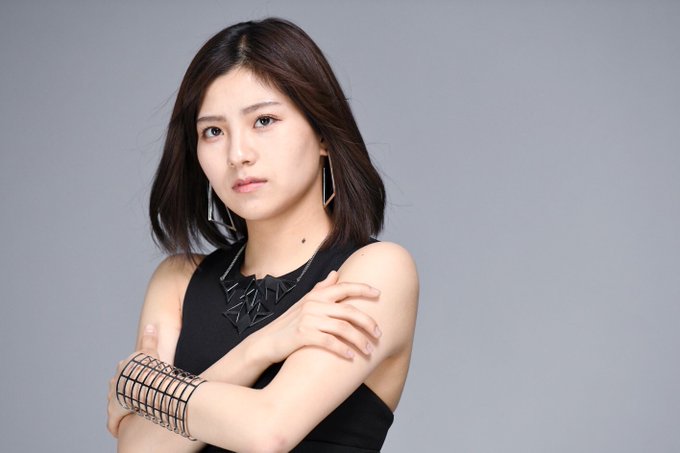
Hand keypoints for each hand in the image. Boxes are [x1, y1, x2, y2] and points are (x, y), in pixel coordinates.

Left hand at [107, 324, 158, 437]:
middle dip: (125, 393)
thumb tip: (150, 325)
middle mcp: (116, 381)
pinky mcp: (115, 411)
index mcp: (124, 367)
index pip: (126, 373)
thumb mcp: (151, 352)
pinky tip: (120, 430)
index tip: (142, 384)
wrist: (148, 384)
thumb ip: (150, 339)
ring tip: (132, 413)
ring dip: (121, 409)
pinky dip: (116, 426)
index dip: (134, 379)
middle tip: (139, 399)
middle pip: (119, 388)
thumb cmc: (152, 369)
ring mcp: (114, 396)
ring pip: (115, 404)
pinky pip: (113, 421)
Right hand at [248, 271, 381, 363]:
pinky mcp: (302, 335)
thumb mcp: (305, 303)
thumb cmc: (289, 324)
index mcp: (316, 295)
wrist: (266, 342)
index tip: (379, 293)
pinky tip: (351, 357)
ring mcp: (308, 319)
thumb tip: (336, 273)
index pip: (344, 287)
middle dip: (368, 323)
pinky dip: (343, 350)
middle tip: (379, 334)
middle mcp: (313, 305)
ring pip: (343, 328)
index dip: (363, 289)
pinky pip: (330, 342)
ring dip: (359, 340)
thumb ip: (321, 289)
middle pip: (349, 311)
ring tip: (369, 351)